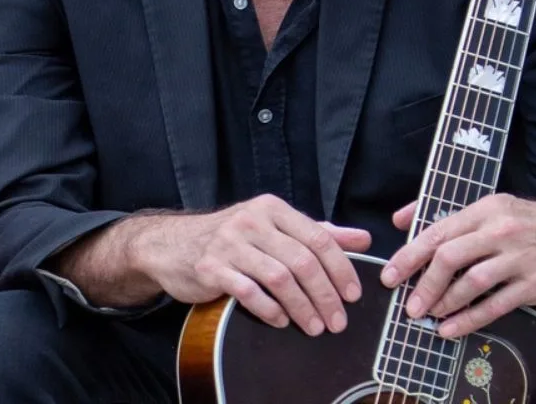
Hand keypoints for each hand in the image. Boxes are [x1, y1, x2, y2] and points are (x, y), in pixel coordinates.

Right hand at [132, 195, 371, 335]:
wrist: (172, 244)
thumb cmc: (231, 238)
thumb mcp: (273, 227)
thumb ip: (317, 232)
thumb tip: (363, 238)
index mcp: (271, 208)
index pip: (318, 238)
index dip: (341, 269)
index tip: (353, 296)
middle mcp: (251, 221)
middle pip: (302, 261)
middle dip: (325, 296)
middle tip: (337, 321)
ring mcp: (229, 244)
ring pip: (279, 278)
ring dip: (302, 308)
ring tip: (314, 327)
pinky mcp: (211, 268)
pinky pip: (248, 291)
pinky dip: (269, 309)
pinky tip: (281, 321)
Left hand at [380, 194, 535, 338]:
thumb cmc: (528, 222)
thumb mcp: (490, 208)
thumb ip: (444, 215)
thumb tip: (400, 221)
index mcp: (484, 211)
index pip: (437, 233)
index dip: (410, 256)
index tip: (390, 275)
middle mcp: (500, 232)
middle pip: (451, 257)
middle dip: (423, 283)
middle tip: (408, 304)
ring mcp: (519, 259)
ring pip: (472, 282)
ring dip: (445, 302)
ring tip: (427, 314)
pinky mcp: (535, 284)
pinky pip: (496, 305)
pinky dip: (470, 319)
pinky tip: (451, 328)